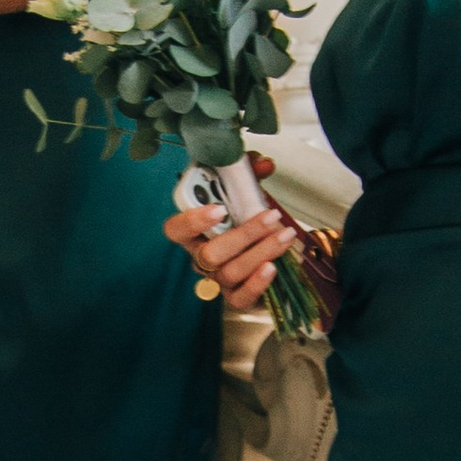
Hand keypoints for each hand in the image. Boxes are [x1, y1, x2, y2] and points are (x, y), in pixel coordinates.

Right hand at [162, 149, 297, 312]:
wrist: (261, 249)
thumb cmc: (244, 217)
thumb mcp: (244, 190)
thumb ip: (249, 173)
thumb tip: (264, 163)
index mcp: (195, 231)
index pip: (175, 230)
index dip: (191, 221)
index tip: (219, 208)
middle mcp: (201, 257)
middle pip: (209, 253)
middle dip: (243, 234)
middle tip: (270, 217)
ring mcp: (218, 279)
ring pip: (230, 272)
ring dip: (260, 252)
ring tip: (284, 236)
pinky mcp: (237, 296)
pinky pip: (241, 297)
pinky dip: (257, 283)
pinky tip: (273, 267)